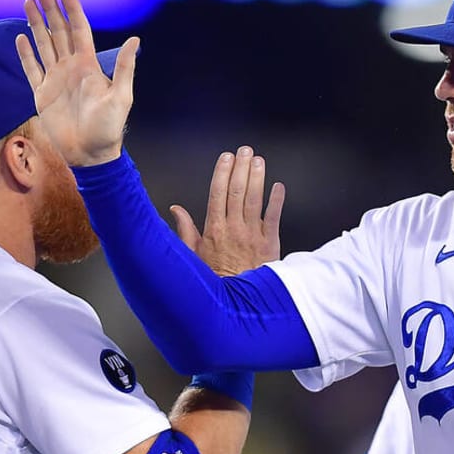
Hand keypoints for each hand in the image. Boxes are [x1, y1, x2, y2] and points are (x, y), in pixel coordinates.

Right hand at [17, 0, 137, 167]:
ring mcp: (55, 79)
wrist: (91, 153)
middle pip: (57, 31)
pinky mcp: (42, 94)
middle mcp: (71, 68)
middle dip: (50, 9)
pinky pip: (31, 69)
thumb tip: (135, 39)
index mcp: (88, 65)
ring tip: (28, 3)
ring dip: (36, 24)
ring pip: (43, 44)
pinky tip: (20, 38)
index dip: (72, 10)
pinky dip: (25, 54)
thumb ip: (124, 67)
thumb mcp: (121, 96)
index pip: (79, 30)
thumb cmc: (109, 128)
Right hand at [170, 146, 285, 275]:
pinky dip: (276, 201)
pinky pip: (274, 217)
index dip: (222, 172)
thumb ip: (185, 230)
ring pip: (254, 200)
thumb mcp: (192, 255)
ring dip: (257, 178)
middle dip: (241, 168)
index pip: (217, 193)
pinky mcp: (269, 243)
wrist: (236, 301)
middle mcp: (233, 229)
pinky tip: (278, 186)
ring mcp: (252, 235)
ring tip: (258, 161)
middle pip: (237, 191)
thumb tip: (175, 210)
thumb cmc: (215, 278)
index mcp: (214, 229)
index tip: (226, 158)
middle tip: (245, 151)